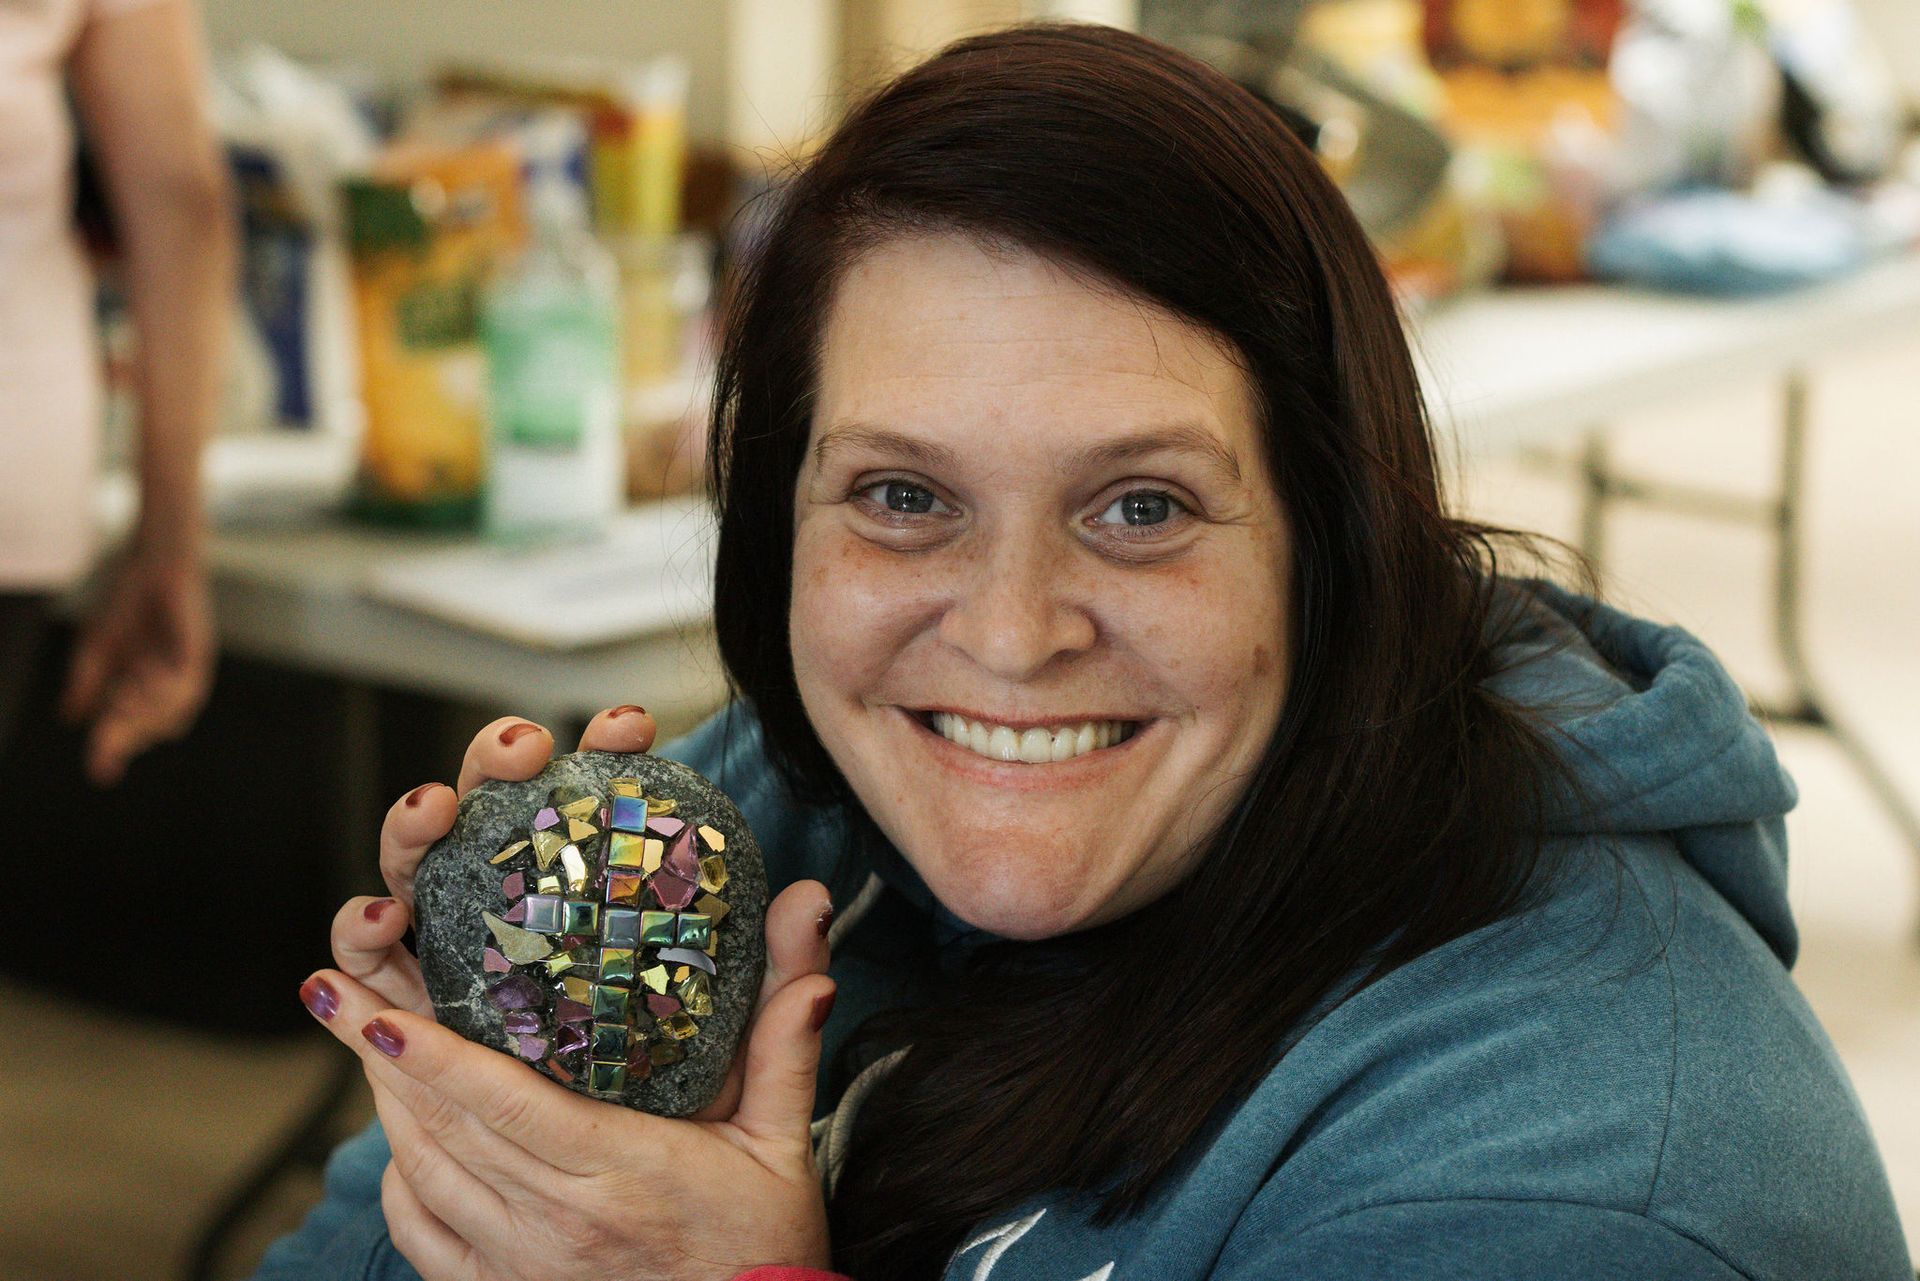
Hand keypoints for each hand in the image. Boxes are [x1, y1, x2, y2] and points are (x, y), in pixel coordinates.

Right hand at [60, 550, 213, 785]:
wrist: (152, 564)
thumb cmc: (127, 604)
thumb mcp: (97, 647)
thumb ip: (86, 681)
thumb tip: (71, 718)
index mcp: (140, 690)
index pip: (127, 729)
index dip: (113, 752)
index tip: (101, 774)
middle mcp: (166, 689)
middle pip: (151, 730)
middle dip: (126, 736)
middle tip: (106, 737)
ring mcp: (185, 674)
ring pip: (173, 716)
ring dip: (145, 716)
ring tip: (121, 702)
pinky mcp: (198, 656)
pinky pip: (188, 688)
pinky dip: (166, 694)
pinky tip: (142, 684)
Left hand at [305, 707, 838, 1278]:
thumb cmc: (766, 1246)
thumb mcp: (786, 1142)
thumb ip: (785, 1036)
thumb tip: (806, 917)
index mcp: (620, 1175)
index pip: (505, 1105)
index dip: (432, 1056)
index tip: (375, 1007)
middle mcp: (556, 1224)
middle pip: (442, 1129)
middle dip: (374, 1054)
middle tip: (329, 987)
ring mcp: (519, 1266)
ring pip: (422, 1175)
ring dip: (382, 1103)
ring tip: (352, 1035)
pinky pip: (423, 1233)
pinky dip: (398, 1176)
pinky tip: (394, 1132)